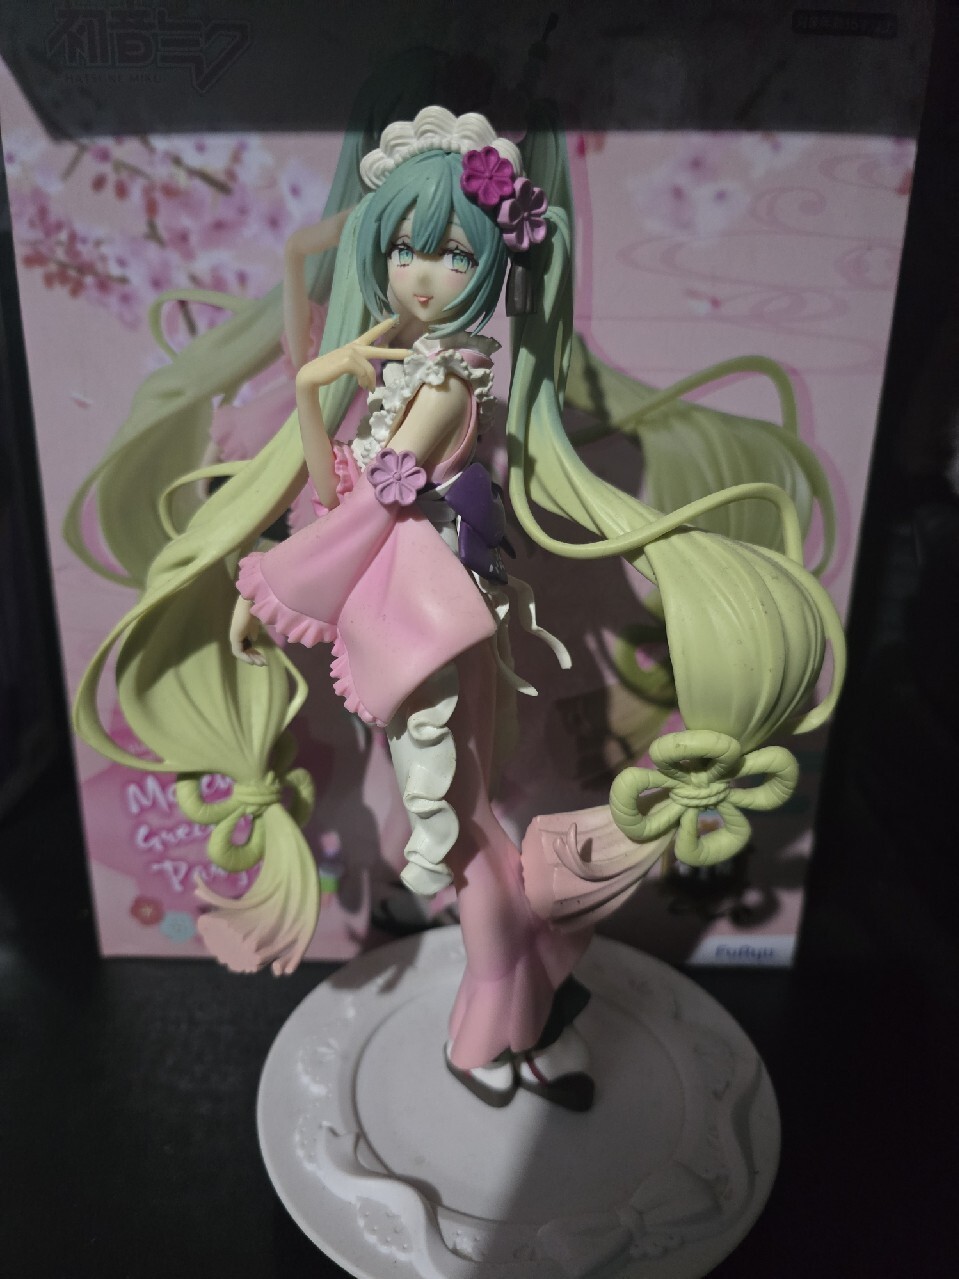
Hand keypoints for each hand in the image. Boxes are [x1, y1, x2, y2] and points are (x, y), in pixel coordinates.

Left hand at [230, 597, 264, 665]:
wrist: (251, 604)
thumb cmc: (255, 610)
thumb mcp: (255, 623)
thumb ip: (253, 631)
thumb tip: (253, 639)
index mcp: (242, 631)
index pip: (247, 646)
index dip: (255, 653)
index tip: (264, 658)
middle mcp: (237, 635)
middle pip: (244, 650)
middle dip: (254, 657)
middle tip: (264, 663)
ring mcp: (234, 636)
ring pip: (240, 653)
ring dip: (250, 659)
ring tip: (259, 663)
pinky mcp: (234, 637)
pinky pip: (237, 651)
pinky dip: (244, 657)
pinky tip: (252, 660)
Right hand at [294, 318, 409, 394]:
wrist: (312, 375)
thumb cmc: (328, 372)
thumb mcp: (347, 368)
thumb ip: (360, 369)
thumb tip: (371, 381)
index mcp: (354, 347)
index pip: (370, 334)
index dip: (382, 326)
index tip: (394, 319)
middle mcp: (354, 347)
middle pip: (378, 350)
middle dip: (395, 352)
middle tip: (410, 353)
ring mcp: (351, 352)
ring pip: (370, 370)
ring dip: (370, 382)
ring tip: (368, 389)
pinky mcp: (347, 360)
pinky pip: (364, 373)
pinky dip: (365, 382)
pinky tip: (362, 387)